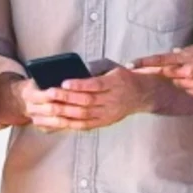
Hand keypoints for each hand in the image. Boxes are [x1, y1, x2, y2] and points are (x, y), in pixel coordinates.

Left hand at [27, 66, 154, 131]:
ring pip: (85, 114)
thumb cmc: (122, 78)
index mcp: (115, 82)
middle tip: (50, 93)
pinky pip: (86, 125)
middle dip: (67, 98)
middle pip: (87, 101)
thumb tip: (75, 69)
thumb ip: (96, 68)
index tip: (64, 82)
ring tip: (50, 106)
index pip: (95, 85)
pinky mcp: (105, 122)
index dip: (79, 85)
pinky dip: (72, 123)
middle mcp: (113, 99)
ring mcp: (109, 113)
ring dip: (66, 111)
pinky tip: (59, 120)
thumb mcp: (113, 68)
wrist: (142, 95)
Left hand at [134, 43, 192, 99]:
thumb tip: (174, 53)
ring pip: (177, 82)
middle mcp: (189, 73)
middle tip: (161, 68)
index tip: (130, 65)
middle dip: (161, 70)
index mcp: (190, 58)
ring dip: (180, 77)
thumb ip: (189, 51)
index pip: (161, 60)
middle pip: (166, 73)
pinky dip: (191, 84)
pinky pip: (188, 89)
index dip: (145, 63)